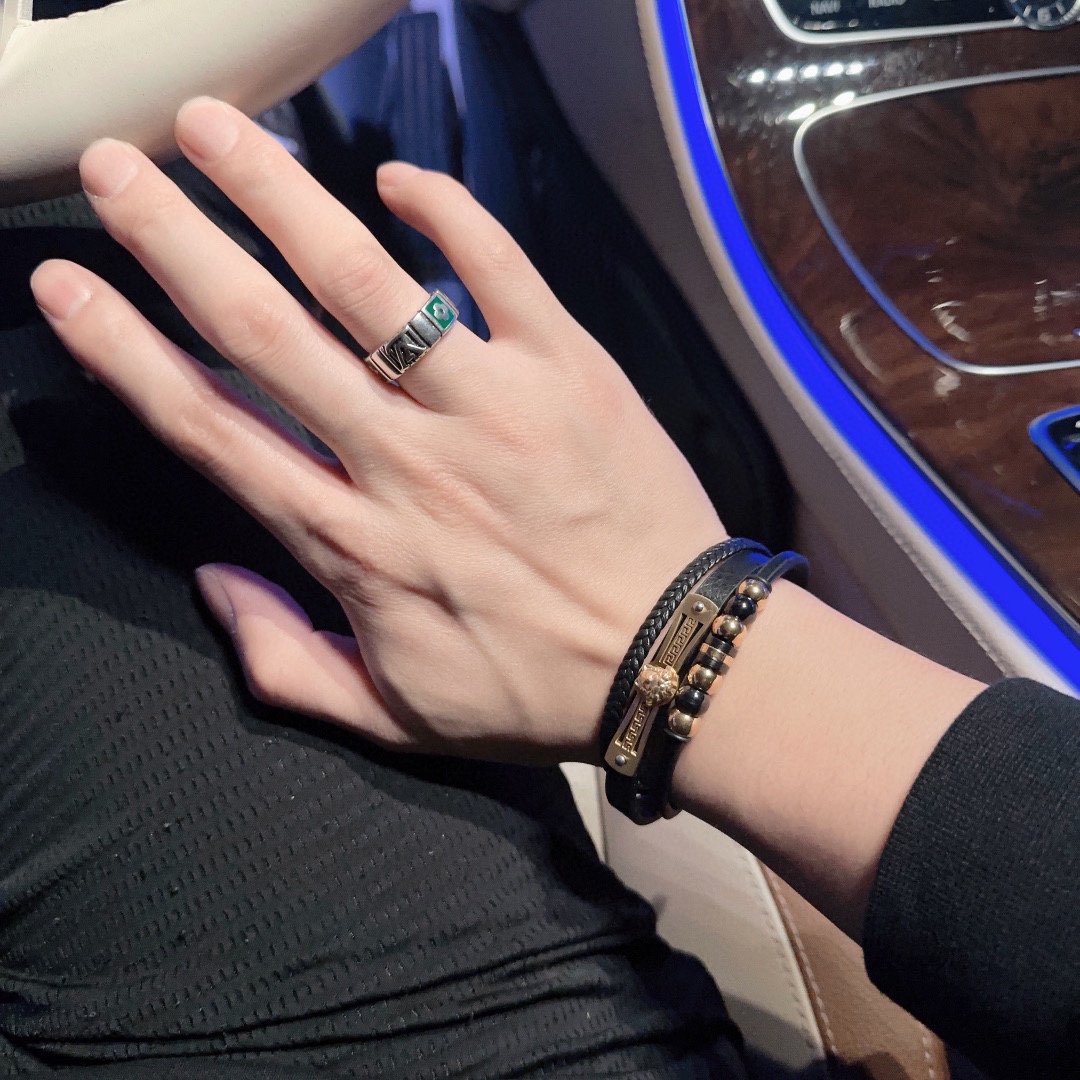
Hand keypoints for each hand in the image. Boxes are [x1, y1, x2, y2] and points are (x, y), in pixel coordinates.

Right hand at [30, 98, 723, 763]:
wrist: (672, 660)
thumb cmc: (537, 690)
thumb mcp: (395, 716)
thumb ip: (285, 662)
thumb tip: (215, 585)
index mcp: (354, 543)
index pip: (213, 429)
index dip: (126, 352)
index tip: (71, 288)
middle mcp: (407, 463)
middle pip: (265, 333)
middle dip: (176, 243)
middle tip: (118, 170)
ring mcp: (492, 408)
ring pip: (366, 283)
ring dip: (282, 198)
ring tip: (216, 133)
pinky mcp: (571, 373)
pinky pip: (501, 270)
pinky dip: (449, 212)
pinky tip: (399, 179)